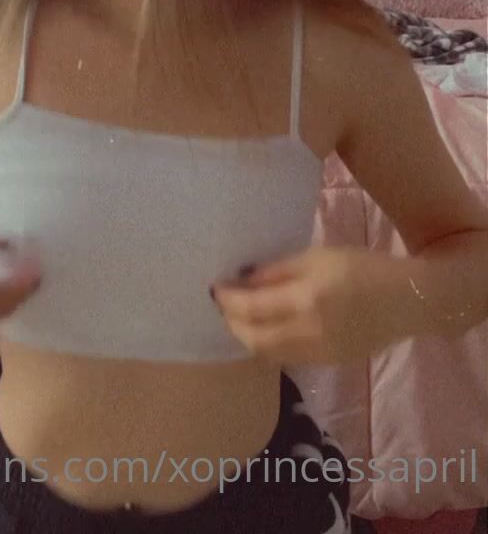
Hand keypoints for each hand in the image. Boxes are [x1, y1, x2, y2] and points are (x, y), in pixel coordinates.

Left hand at [212, 245, 398, 365]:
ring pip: (268, 354)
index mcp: (307, 300)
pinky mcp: (327, 364)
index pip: (253, 307)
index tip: (214, 287)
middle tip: (223, 304)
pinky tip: (264, 329)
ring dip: (247, 336)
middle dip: (231, 323)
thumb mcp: (318, 256)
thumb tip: (242, 280)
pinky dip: (268, 345)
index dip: (228, 299)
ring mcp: (318, 354)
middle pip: (254, 339)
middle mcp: (309, 333)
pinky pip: (286, 358)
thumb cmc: (362, 268)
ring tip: (238, 316)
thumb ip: (278, 270)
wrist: (406, 300)